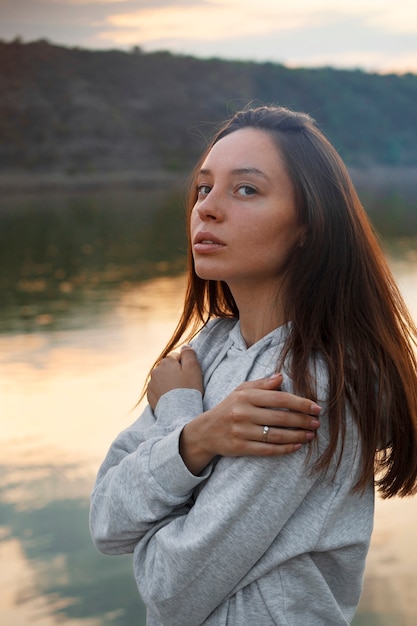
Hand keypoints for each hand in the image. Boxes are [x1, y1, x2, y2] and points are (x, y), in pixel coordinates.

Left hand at [147, 345, 202, 409]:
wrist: (179, 413)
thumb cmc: (188, 389)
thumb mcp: (193, 368)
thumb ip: (189, 354)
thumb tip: (184, 346)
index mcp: (166, 362)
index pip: (176, 356)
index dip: (185, 365)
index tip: (189, 375)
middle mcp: (155, 370)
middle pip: (168, 367)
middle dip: (175, 372)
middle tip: (185, 384)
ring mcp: (151, 384)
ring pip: (163, 378)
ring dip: (169, 382)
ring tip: (178, 392)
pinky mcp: (150, 395)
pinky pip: (158, 389)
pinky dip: (164, 391)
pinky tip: (172, 398)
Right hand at [180, 373, 320, 474]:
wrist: (205, 432)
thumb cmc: (228, 408)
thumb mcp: (240, 391)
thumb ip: (261, 384)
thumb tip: (281, 376)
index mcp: (245, 396)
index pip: (279, 398)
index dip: (300, 403)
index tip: (316, 407)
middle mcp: (243, 413)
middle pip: (280, 417)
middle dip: (302, 420)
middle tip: (317, 422)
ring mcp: (241, 431)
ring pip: (276, 435)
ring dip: (297, 436)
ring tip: (310, 435)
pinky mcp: (240, 448)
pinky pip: (267, 450)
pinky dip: (285, 449)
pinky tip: (297, 446)